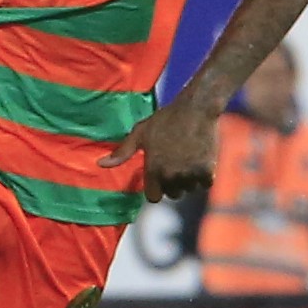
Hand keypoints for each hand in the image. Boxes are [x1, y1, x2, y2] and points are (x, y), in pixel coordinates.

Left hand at [104, 101, 221, 199]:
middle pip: (173, 194)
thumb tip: (100, 165)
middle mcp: (171, 176)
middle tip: (175, 164)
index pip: (154, 198)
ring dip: (190, 179)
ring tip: (188, 158)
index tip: (160, 178)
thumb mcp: (140, 133)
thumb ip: (122, 153)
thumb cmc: (165, 120)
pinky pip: (206, 184)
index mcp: (153, 170)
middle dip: (174, 184)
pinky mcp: (207, 171)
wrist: (196, 109)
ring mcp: (189, 175)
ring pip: (190, 189)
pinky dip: (205, 175)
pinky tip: (200, 159)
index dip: (157, 188)